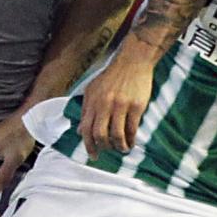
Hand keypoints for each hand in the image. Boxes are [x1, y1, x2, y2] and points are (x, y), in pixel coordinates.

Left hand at [78, 36, 157, 157]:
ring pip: (117, 134)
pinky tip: (132, 142)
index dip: (88, 145)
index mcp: (93, 101)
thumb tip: (79, 131)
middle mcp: (105, 104)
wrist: (133, 61)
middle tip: (109, 151)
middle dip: (104, 147)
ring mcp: (121, 105)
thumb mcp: (92, 90)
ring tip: (122, 149)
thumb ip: (86, 110)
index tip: (93, 155)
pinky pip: (132, 128)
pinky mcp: (136, 106)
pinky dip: (131, 139)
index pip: (86, 129)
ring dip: (119, 146)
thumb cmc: (111, 76)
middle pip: (100, 134)